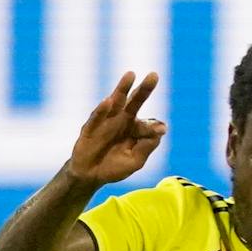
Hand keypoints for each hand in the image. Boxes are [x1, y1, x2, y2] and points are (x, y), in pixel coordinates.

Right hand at [66, 72, 166, 186]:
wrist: (90, 175)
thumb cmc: (114, 167)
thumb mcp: (134, 161)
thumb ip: (146, 147)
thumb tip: (160, 131)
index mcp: (136, 128)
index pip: (148, 125)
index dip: (154, 127)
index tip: (161, 130)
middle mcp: (123, 119)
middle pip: (135, 102)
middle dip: (144, 89)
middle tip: (154, 76)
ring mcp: (106, 121)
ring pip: (116, 102)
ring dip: (122, 88)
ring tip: (131, 75)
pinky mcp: (90, 128)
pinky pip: (97, 117)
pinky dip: (102, 110)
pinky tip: (108, 101)